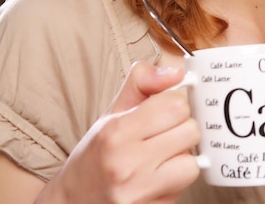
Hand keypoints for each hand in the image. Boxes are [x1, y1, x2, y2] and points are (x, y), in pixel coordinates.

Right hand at [38, 63, 199, 203]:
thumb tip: (176, 73)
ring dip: (182, 159)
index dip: (174, 104)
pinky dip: (175, 181)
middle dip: (180, 129)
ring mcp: (139, 194)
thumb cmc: (95, 155)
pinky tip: (157, 178)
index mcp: (117, 133)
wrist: (73, 201)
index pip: (175, 104)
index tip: (163, 110)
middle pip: (190, 131)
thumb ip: (143, 81)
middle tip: (162, 134)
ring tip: (161, 158)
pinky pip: (183, 190)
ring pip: (191, 164)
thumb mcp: (112, 111)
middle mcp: (128, 165)